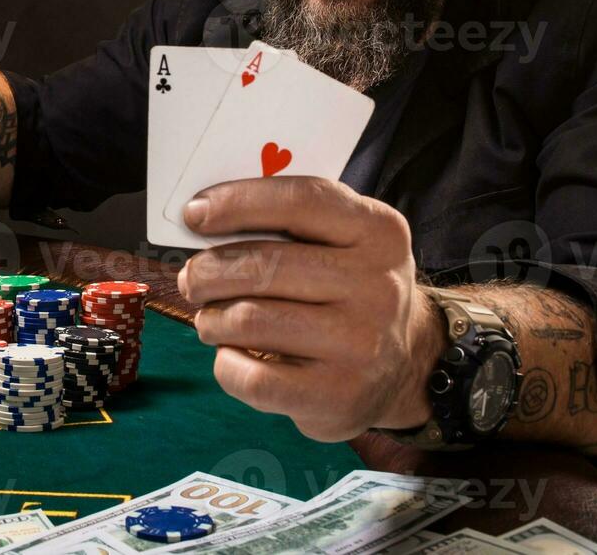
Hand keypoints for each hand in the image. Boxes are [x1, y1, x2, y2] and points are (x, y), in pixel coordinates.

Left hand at [176, 176, 443, 441]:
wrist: (404, 366)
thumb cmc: (348, 291)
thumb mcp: (342, 243)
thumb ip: (286, 224)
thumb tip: (202, 221)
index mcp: (378, 232)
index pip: (301, 201)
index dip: (238, 202)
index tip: (194, 213)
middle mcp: (378, 285)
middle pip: (264, 266)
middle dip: (209, 271)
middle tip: (192, 279)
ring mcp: (362, 344)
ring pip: (250, 320)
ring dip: (212, 320)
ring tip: (211, 320)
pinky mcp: (340, 396)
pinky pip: (254, 378)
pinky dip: (226, 366)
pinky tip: (232, 357)